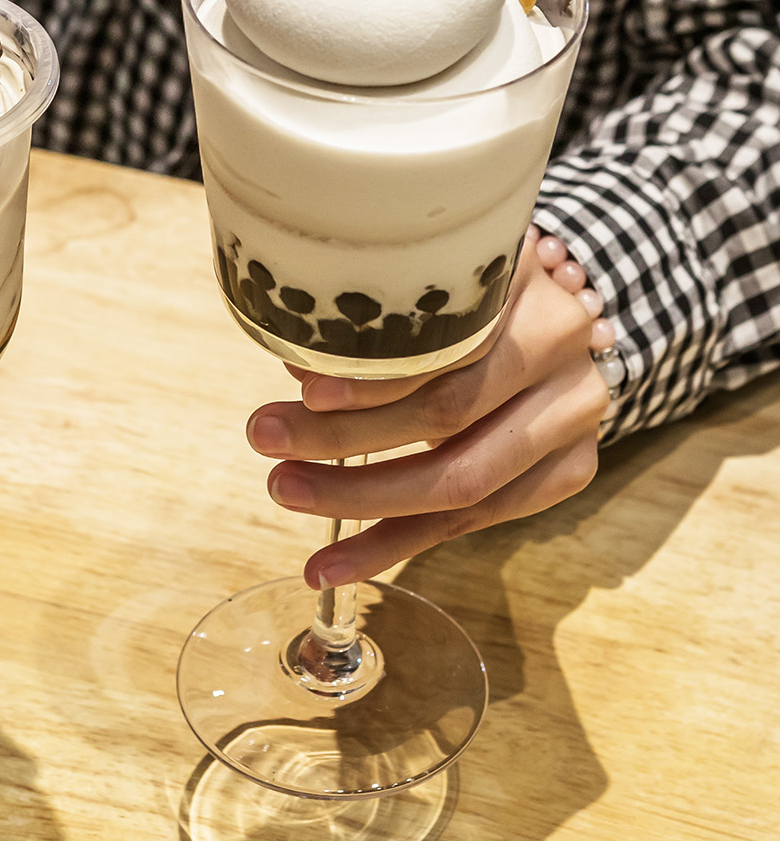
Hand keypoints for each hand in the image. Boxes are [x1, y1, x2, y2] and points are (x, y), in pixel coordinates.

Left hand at [245, 234, 607, 586]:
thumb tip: (298, 365)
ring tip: (288, 494)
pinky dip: (395, 542)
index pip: (446, 343)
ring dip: (362, 500)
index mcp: (526, 279)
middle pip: (450, 414)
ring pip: (462, 481)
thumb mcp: (431, 280)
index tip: (305, 391)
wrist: (555, 319)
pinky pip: (471, 521)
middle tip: (266, 440)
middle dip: (347, 439)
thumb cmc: (470, 294)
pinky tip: (333, 562)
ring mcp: (574, 413)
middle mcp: (562, 344)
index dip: (376, 376)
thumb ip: (376, 319)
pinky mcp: (570, 469)